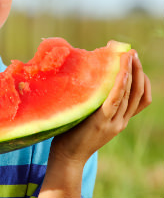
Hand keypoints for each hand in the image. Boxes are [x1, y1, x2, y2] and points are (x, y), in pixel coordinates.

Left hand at [40, 49, 151, 196]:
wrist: (67, 156)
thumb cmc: (73, 132)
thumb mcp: (90, 115)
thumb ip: (96, 102)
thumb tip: (90, 78)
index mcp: (120, 119)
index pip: (141, 98)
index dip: (141, 79)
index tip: (134, 61)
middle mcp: (121, 120)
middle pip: (138, 92)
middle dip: (138, 70)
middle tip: (132, 53)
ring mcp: (114, 122)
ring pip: (130, 93)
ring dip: (131, 72)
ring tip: (129, 56)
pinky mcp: (102, 121)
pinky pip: (116, 99)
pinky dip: (121, 84)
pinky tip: (121, 71)